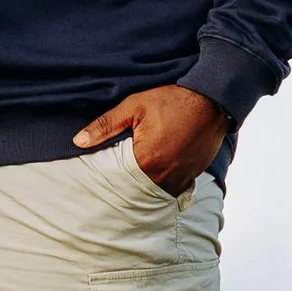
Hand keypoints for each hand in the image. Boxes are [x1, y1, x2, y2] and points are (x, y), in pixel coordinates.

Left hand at [73, 83, 228, 195]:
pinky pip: (175, 187)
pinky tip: (158, 171)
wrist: (212, 99)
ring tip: (138, 174)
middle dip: (127, 184)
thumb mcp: (134, 106)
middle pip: (138, 190)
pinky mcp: (194, 175)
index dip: (109, 178)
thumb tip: (78, 141)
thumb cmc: (172, 100)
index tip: (101, 176)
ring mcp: (183, 178)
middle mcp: (166, 176)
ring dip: (147, 185)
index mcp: (147, 161)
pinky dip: (165, 183)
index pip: (119, 180)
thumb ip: (105, 125)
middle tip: (118, 177)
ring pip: (158, 191)